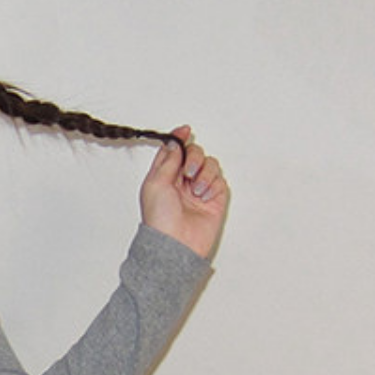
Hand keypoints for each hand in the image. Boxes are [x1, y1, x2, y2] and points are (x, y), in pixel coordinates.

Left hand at [139, 125, 228, 259]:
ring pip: (209, 164)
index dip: (179, 139)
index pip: (173, 151)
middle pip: (194, 153)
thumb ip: (168, 160)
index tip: (185, 131)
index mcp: (164, 177)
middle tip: (189, 172)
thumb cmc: (160, 220)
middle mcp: (182, 181)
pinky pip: (219, 179)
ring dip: (204, 172)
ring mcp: (199, 189)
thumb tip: (175, 142)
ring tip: (196, 189)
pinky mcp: (214, 198)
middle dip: (193, 157)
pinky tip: (203, 196)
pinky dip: (212, 184)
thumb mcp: (155, 183)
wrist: (176, 243)